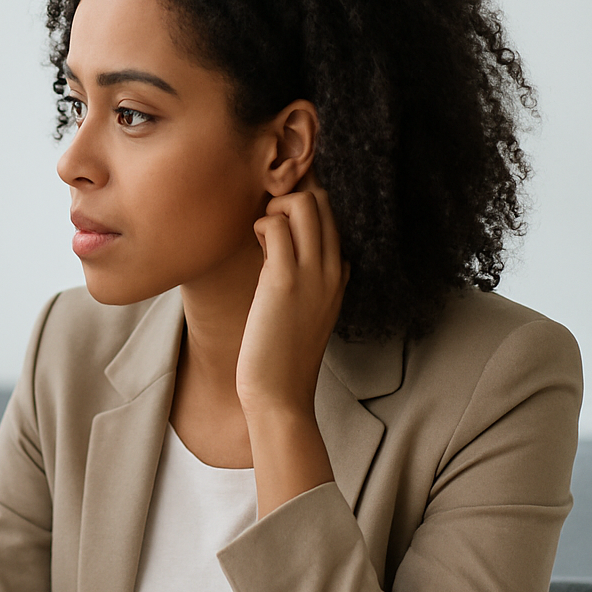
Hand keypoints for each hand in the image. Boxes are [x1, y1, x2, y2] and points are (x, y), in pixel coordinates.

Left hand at [237, 176, 348, 514]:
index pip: (335, 214)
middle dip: (289, 196)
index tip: (277, 216)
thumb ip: (309, 284)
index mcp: (339, 274)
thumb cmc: (281, 356)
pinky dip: (260, 223)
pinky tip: (252, 243)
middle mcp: (333, 268)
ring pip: (306, 202)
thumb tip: (285, 256)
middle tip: (264, 222)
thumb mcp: (306, 315)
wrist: (280, 394)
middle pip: (324, 199)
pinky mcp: (285, 281)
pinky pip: (276, 225)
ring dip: (275, 206)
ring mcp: (313, 272)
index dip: (305, 203)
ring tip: (260, 233)